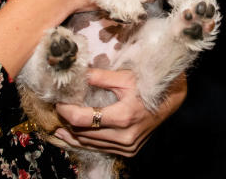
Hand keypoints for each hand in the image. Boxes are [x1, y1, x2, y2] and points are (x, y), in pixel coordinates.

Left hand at [53, 69, 185, 156]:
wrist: (170, 101)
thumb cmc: (147, 86)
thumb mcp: (124, 77)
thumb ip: (99, 77)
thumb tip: (77, 74)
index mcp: (123, 116)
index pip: (83, 119)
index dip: (66, 111)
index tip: (58, 103)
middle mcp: (124, 136)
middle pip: (83, 133)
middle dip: (66, 123)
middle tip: (55, 112)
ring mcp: (126, 147)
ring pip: (89, 144)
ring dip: (72, 135)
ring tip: (59, 126)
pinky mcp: (128, 151)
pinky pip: (100, 148)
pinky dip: (85, 142)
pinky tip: (74, 136)